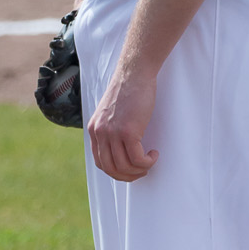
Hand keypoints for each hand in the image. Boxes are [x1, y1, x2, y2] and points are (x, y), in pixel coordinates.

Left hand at [87, 62, 158, 182]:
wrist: (135, 73)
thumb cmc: (128, 89)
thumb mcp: (111, 111)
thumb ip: (110, 128)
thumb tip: (119, 148)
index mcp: (94, 130)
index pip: (100, 162)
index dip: (116, 171)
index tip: (130, 169)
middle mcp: (100, 133)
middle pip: (111, 169)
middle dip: (128, 176)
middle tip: (142, 171)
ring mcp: (113, 133)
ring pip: (124, 167)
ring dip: (140, 170)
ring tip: (150, 162)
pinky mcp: (128, 131)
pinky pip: (137, 158)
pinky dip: (147, 162)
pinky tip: (153, 154)